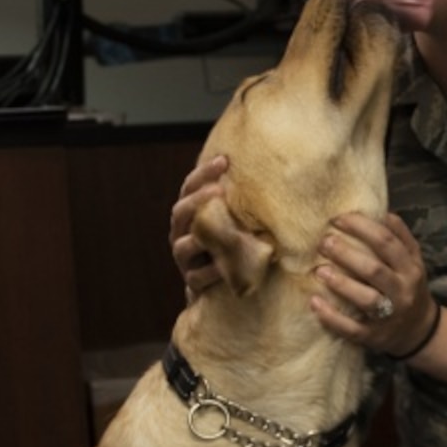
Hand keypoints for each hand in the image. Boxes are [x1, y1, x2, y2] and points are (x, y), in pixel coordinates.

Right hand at [169, 154, 230, 295]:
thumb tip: (266, 171)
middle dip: (197, 200)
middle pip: (180, 212)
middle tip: (219, 190)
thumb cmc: (231, 244)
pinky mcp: (193, 283)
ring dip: (199, 237)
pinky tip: (224, 265)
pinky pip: (197, 277)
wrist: (221, 287)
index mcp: (190, 214)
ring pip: (182, 246)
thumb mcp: (233, 220)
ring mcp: (185, 260)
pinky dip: (210, 271)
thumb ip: (238, 202)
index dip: (204, 173)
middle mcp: (181, 234)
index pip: (189, 188)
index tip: (224, 160)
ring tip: (218, 229)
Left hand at [311, 211, 437, 355]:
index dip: (361, 227)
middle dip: (347, 254)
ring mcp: (389, 316)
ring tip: (319, 270)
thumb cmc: (408, 287)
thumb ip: (400, 237)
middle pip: (375, 270)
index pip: (387, 242)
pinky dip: (332, 317)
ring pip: (366, 299)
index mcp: (410, 268)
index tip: (338, 219)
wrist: (419, 330)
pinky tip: (314, 302)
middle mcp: (402, 291)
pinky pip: (352, 328)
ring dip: (341, 284)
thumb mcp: (413, 261)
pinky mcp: (374, 336)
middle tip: (324, 242)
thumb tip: (382, 212)